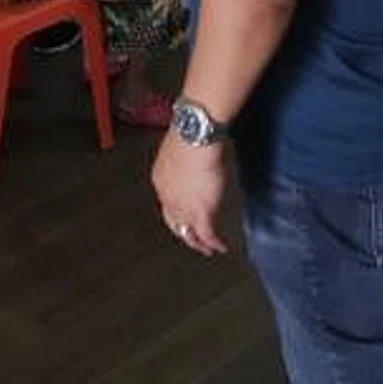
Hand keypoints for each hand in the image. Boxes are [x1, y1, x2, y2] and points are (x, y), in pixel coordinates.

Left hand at [152, 131, 231, 255]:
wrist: (195, 137)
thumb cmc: (191, 134)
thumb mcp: (183, 149)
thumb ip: (186, 158)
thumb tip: (196, 155)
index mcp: (161, 180)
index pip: (167, 203)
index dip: (176, 212)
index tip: (184, 216)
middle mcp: (168, 197)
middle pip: (174, 222)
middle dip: (184, 233)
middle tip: (191, 239)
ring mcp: (183, 207)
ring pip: (189, 233)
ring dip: (199, 243)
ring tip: (207, 249)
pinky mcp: (201, 212)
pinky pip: (207, 234)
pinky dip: (214, 243)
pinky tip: (221, 247)